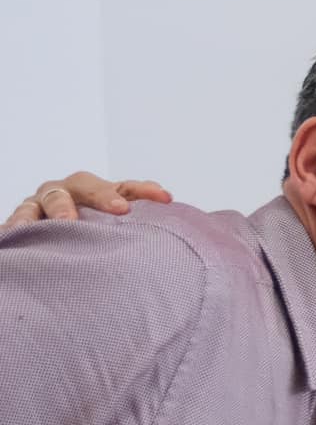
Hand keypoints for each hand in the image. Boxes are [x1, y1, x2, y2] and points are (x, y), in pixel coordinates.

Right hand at [4, 172, 171, 228]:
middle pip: (86, 185)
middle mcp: (73, 192)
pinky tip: (20, 233)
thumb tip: (185, 233)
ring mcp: (45, 203)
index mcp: (101, 193)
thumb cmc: (96, 236)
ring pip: (51, 199)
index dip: (146, 191)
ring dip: (61, 209)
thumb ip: (145, 230)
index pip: (127, 188)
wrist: (53, 240)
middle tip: (120, 209)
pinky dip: (20, 224)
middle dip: (104, 195)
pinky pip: (21, 219)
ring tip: (68, 223)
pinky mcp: (25, 218)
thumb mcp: (120, 231)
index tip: (166, 198)